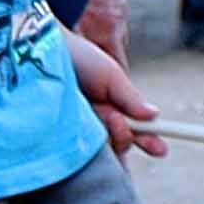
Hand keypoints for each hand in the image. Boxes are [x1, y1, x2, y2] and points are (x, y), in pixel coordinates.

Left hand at [72, 33, 165, 159]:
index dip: (149, 140)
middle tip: (117, 119)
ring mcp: (80, 130)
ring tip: (104, 114)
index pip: (136, 130)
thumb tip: (154, 115)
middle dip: (126, 136)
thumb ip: (131, 98)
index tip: (161, 150)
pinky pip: (81, 152)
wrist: (42, 52)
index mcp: (114, 108)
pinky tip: (88, 134)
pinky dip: (89, 146)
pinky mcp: (62, 137)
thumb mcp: (111, 75)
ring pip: (105, 149)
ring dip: (110, 135)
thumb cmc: (79, 58)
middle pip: (122, 144)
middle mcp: (99, 121)